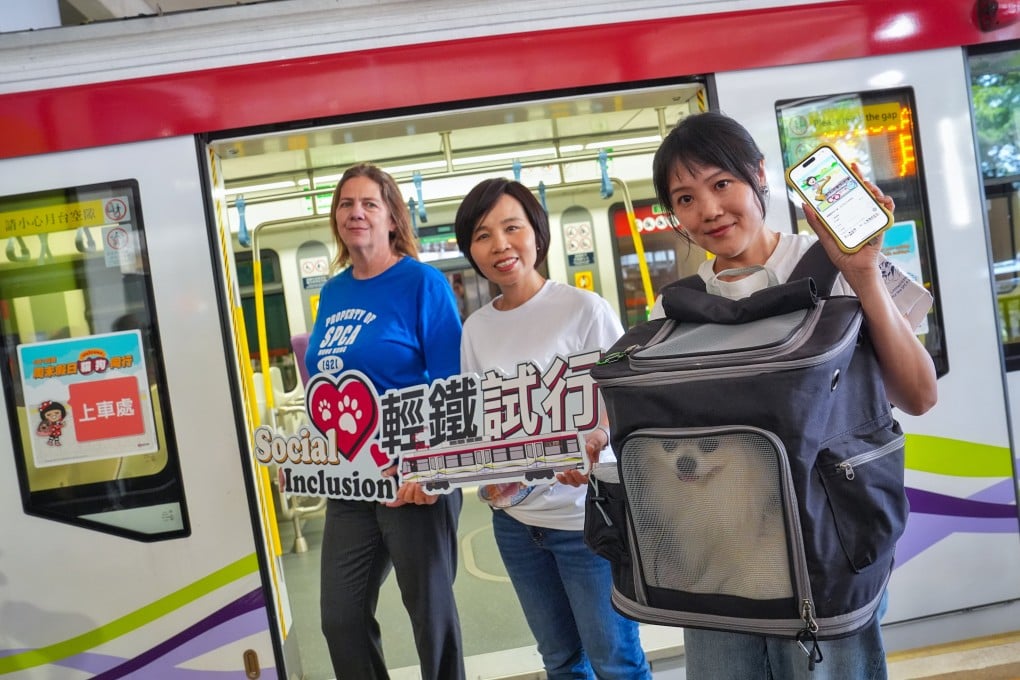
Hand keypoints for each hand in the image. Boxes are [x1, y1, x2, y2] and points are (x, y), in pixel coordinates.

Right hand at [380, 463, 438, 506]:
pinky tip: (423, 487)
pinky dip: (424, 494)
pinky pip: (426, 501)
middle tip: (409, 483)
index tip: (386, 503)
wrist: (435, 465)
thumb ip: (394, 470)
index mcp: (407, 488)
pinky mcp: (432, 498)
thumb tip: (384, 474)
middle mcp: (414, 494)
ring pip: (415, 500)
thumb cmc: (421, 465)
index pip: (398, 498)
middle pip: (406, 499)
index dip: (392, 502)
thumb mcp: (405, 465)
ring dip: (415, 491)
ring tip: (417, 483)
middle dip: (406, 491)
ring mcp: (423, 497)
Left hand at [556, 428, 606, 486]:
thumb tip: (589, 448)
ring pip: (571, 481)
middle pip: (578, 482)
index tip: (575, 471)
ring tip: (560, 474)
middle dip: (571, 479)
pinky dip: (561, 477)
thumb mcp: (596, 441)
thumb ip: (594, 444)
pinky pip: (566, 476)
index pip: (587, 478)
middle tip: (567, 471)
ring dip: (565, 479)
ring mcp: (577, 469)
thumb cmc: (595, 442)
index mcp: (591, 466)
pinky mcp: (570, 467)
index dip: (580, 477)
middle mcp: (584, 470)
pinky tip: (557, 473)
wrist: (591, 437)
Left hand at [802, 162, 892, 283]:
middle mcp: (859, 212)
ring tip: (866, 185)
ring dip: (872, 188)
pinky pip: (887, 210)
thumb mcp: (825, 237)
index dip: (845, 178)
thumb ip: (816, 222)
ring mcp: (871, 217)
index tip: (841, 165)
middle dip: (859, 177)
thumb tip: (805, 205)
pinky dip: (887, 203)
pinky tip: (882, 200)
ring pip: (875, 196)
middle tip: (853, 169)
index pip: (846, 191)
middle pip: (861, 190)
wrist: (856, 270)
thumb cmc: (843, 254)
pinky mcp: (881, 224)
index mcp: (846, 213)